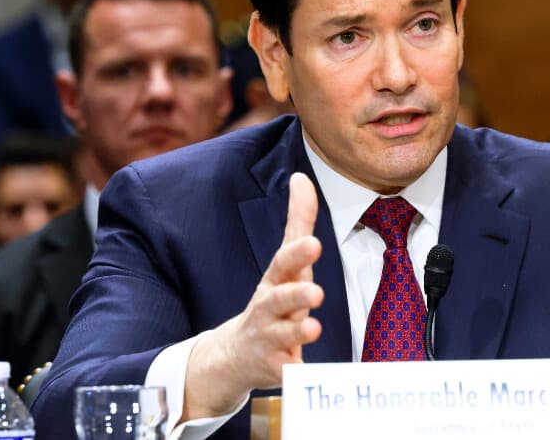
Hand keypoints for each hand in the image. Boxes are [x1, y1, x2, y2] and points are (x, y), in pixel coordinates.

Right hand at [182, 173, 324, 419]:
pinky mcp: (274, 368)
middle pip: (278, 299)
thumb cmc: (272, 300)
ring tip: (311, 326)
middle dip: (295, 294)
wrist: (234, 354)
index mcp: (275, 280)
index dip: (298, 254)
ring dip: (296, 330)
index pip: (284, 263)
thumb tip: (302, 178)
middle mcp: (268, 308)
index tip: (315, 243)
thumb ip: (298, 221)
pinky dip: (294, 372)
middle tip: (315, 291)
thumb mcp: (286, 262)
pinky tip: (303, 370)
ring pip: (281, 335)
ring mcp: (268, 339)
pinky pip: (286, 372)